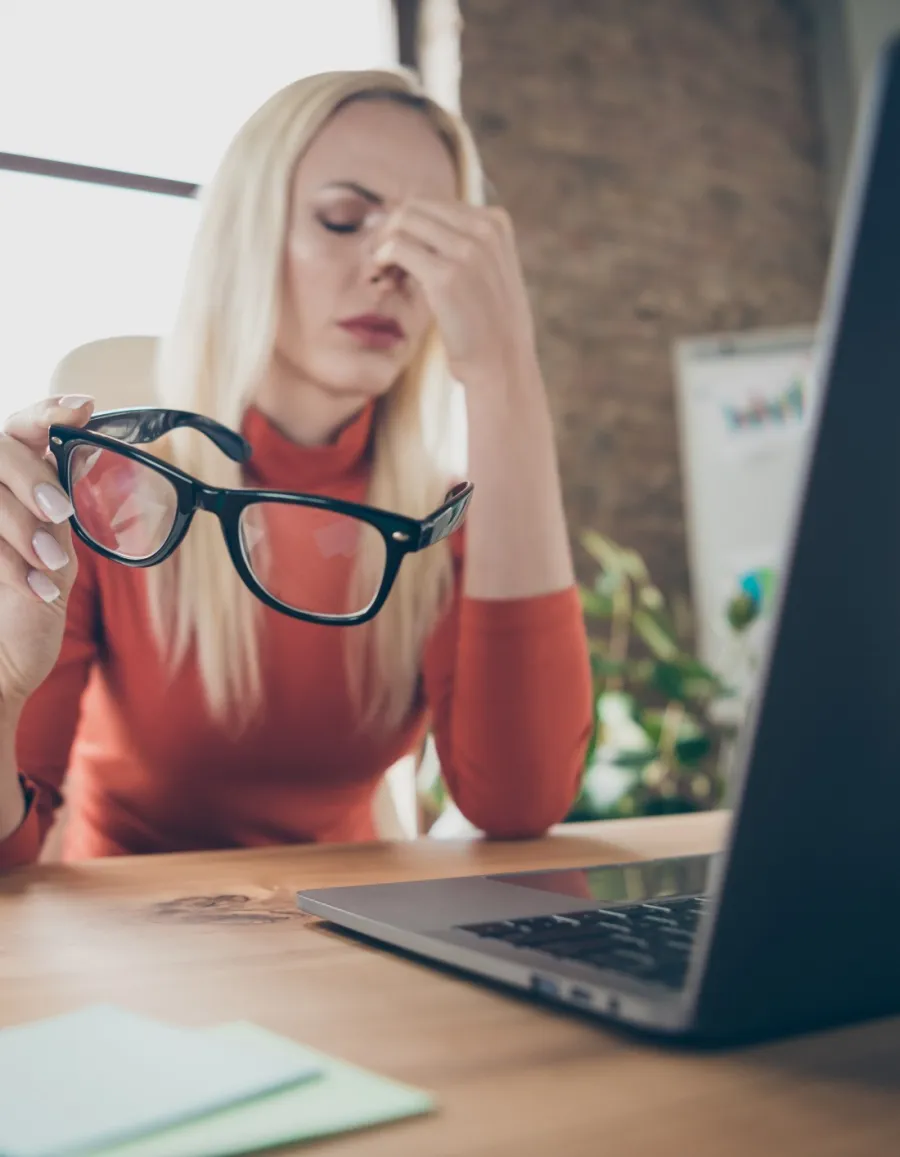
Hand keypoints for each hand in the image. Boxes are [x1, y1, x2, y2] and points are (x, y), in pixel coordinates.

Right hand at [0, 396, 92, 712]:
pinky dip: (13, 565)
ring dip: (24, 528)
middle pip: (0, 451)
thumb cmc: (27, 606)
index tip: (83, 408)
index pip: (18, 430)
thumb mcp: (52, 551)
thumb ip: (56, 504)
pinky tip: (38, 590)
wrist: (3, 664)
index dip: (47, 412)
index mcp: (6, 489)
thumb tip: (84, 457)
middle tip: (60, 512)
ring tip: (50, 567)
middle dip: (31, 479)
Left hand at [371, 199, 536, 389]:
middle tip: (380, 265)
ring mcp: (468, 251)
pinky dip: (380, 259)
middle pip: (414, 208)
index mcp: (495, 223)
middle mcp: (484, 229)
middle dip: (389, 231)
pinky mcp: (446, 277)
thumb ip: (462, 244)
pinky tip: (382, 280)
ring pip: (402, 222)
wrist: (502, 366)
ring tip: (381, 275)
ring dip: (381, 244)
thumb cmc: (488, 326)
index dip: (407, 228)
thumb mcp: (487, 273)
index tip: (397, 257)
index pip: (432, 204)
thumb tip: (410, 221)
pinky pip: (396, 247)